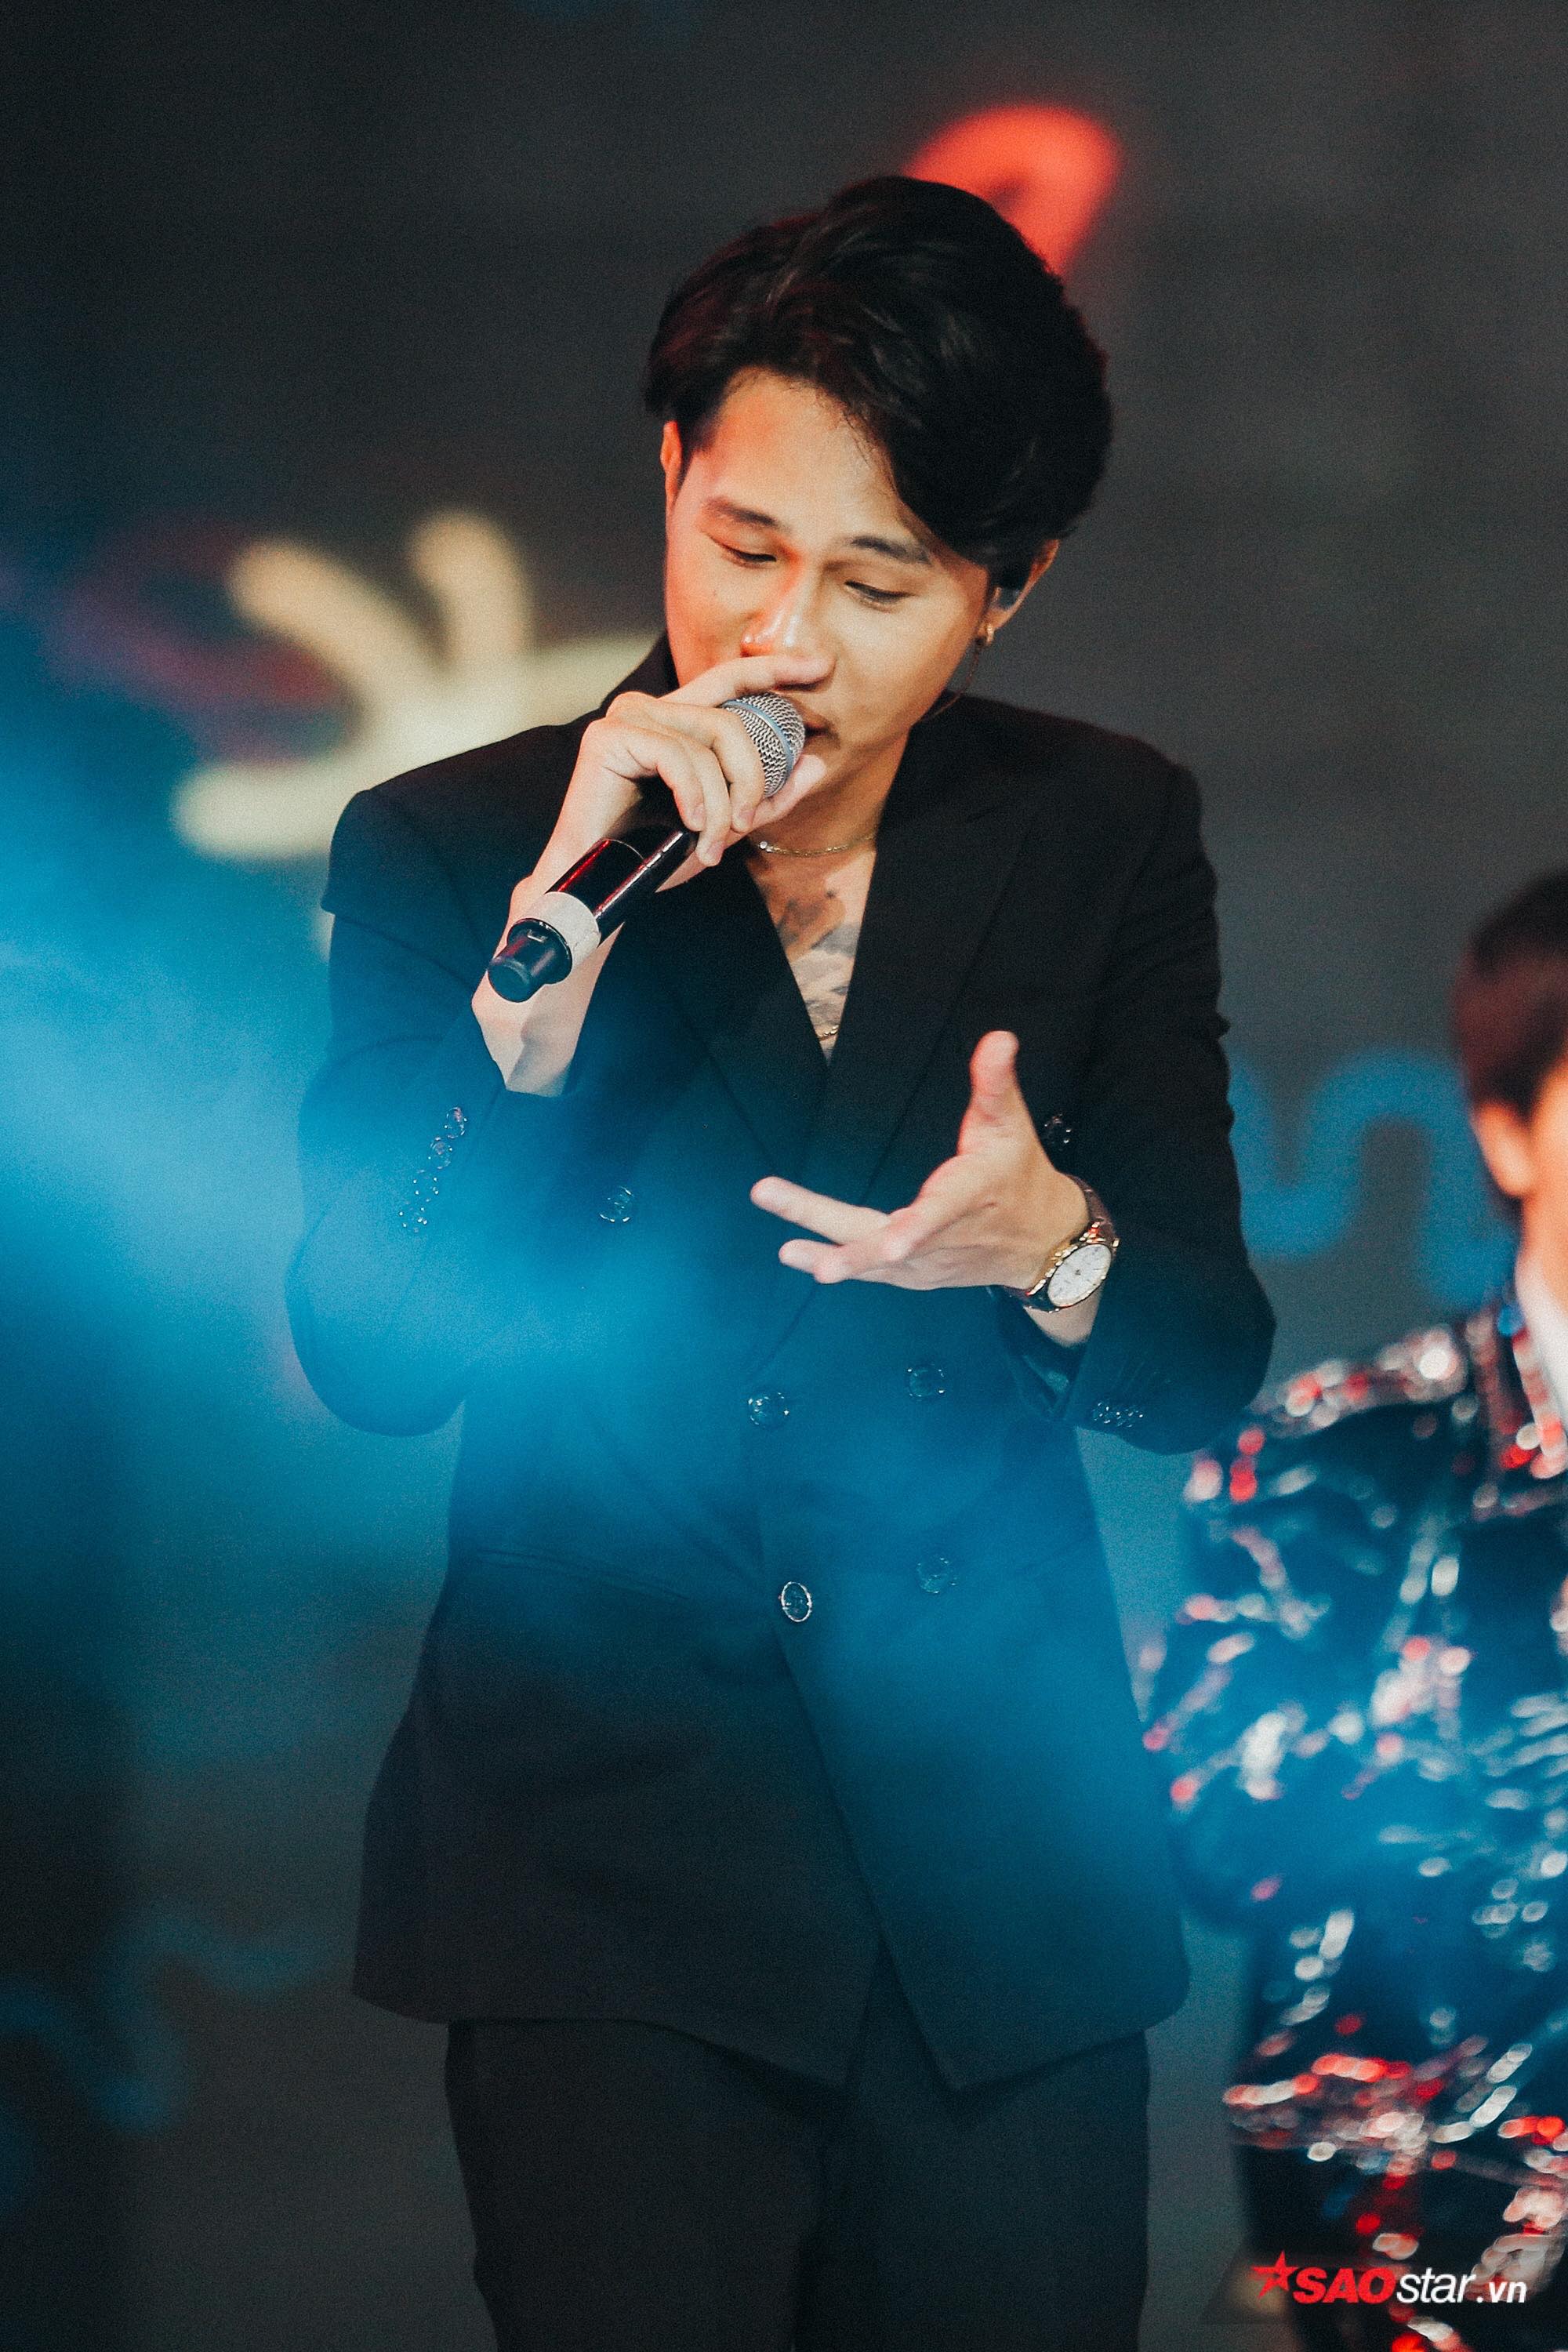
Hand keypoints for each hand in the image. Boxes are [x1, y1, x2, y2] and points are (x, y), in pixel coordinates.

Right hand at [474, 649, 830, 1090]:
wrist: (604, 883)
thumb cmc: (654, 854)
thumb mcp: (725, 824)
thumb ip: (768, 795)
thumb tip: (817, 764)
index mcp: (676, 720)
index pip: (731, 679)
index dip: (777, 668)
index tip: (823, 665)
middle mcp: (651, 709)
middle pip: (728, 719)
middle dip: (751, 775)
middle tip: (748, 823)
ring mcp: (628, 717)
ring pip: (707, 742)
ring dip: (721, 801)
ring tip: (711, 845)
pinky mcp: (609, 735)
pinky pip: (677, 756)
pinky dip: (693, 795)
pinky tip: (690, 824)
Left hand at [750, 1030, 1088, 1291]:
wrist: (1042, 1242)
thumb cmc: (1019, 1175)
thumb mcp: (1012, 1125)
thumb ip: (995, 1083)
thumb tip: (998, 1038)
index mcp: (970, 1197)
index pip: (942, 1212)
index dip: (916, 1228)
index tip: (891, 1246)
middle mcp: (945, 1239)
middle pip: (883, 1241)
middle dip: (835, 1237)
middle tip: (783, 1230)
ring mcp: (928, 1263)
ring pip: (873, 1261)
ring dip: (828, 1255)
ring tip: (787, 1251)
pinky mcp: (918, 1276)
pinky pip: (874, 1273)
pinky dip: (842, 1265)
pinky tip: (802, 1257)